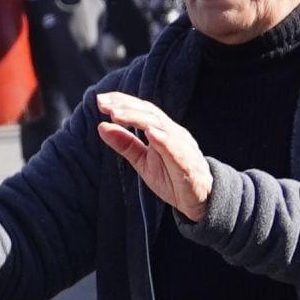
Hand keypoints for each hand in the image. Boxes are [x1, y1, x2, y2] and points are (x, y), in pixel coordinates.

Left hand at [94, 91, 212, 219]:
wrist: (199, 198)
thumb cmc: (171, 176)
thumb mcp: (142, 161)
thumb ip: (125, 144)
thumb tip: (101, 125)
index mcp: (161, 130)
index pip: (142, 109)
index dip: (122, 101)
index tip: (100, 100)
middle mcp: (172, 132)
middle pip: (149, 112)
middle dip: (125, 106)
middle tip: (102, 104)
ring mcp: (182, 145)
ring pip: (160, 126)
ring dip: (137, 118)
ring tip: (116, 114)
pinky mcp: (188, 162)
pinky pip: (176, 148)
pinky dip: (163, 139)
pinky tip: (149, 133)